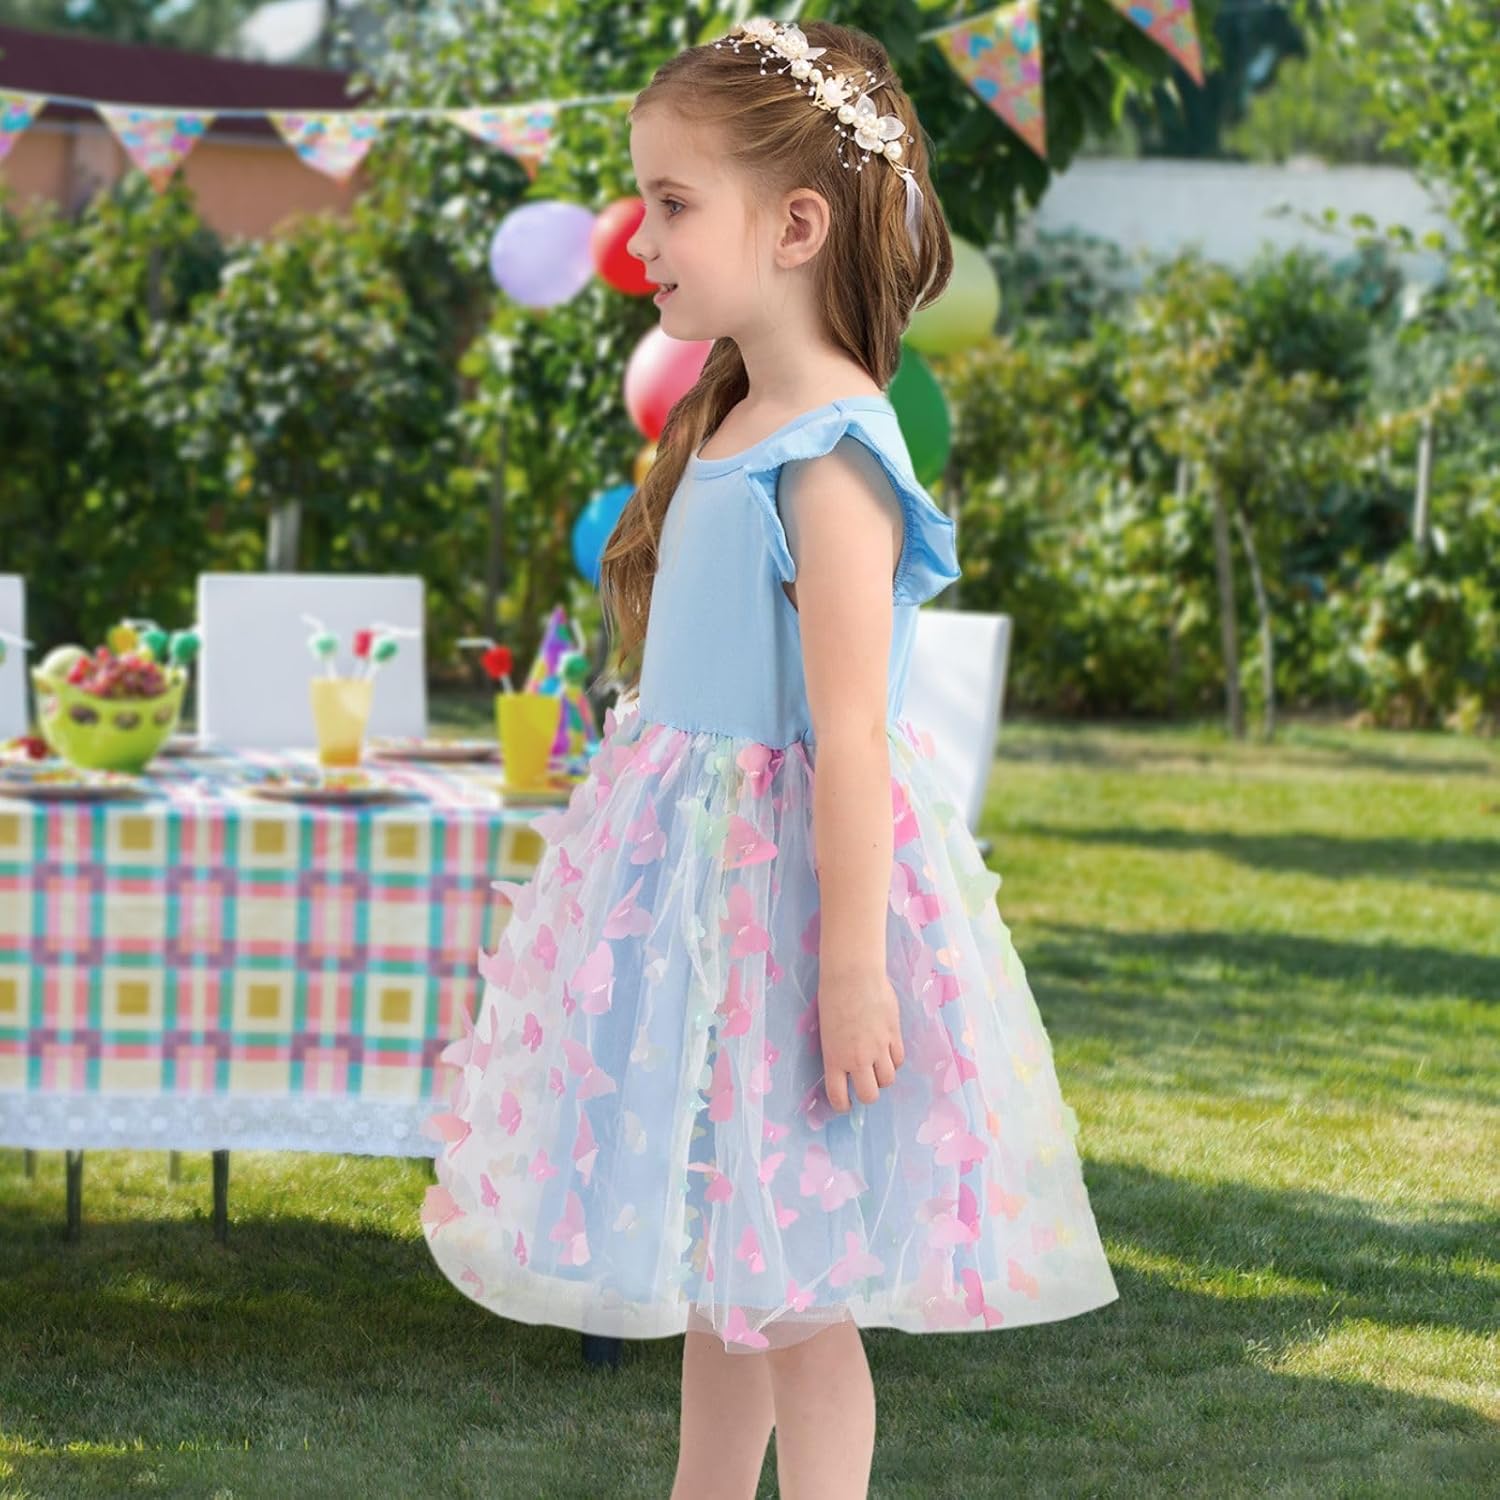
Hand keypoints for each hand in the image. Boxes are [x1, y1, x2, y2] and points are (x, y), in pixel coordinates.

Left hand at [816, 965, 905, 1112]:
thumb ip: (838, 1052)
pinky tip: (888, 1051)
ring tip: (877, 1065)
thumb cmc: (833, 998)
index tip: (845, 1105)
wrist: (852, 975)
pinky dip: (894, 1060)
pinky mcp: (894, 1035)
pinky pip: (899, 1059)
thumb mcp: (827, 1031)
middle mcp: (857, 1058)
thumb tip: (847, 1067)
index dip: (843, 1105)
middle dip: (868, 1094)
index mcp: (834, 1058)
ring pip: (888, 1079)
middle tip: (865, 1085)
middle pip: (870, 1095)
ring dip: (882, 1077)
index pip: (839, 1096)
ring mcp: (878, 1048)